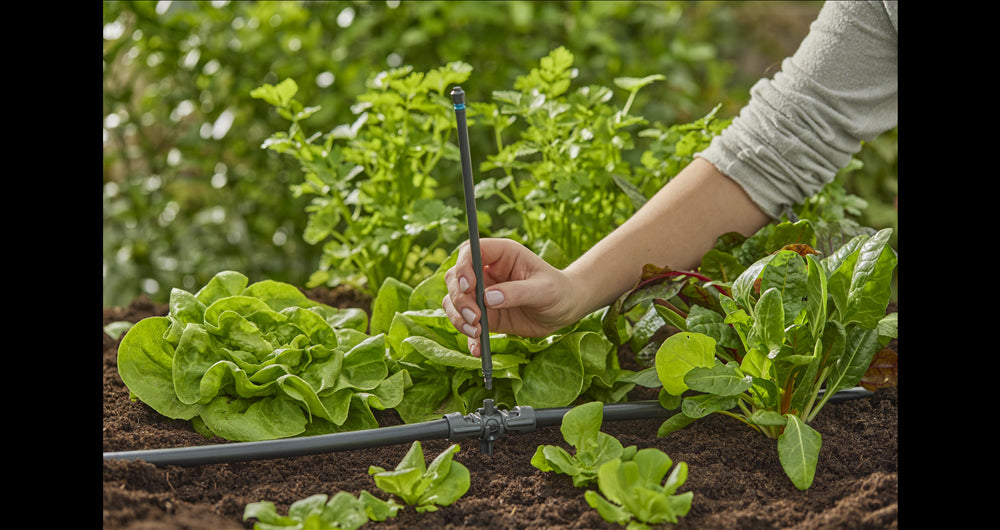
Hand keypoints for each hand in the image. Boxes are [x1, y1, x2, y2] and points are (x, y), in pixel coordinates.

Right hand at [442, 238, 581, 356]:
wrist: (564, 310)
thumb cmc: (558, 291)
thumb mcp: (543, 290)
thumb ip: (517, 292)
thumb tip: (488, 298)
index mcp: (501, 255)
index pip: (470, 251)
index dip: (463, 266)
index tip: (469, 287)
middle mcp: (487, 272)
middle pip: (456, 278)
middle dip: (460, 299)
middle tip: (475, 317)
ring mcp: (483, 294)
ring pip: (454, 301)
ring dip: (459, 317)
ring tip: (477, 332)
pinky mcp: (485, 315)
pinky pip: (466, 324)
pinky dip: (468, 337)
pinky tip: (477, 349)